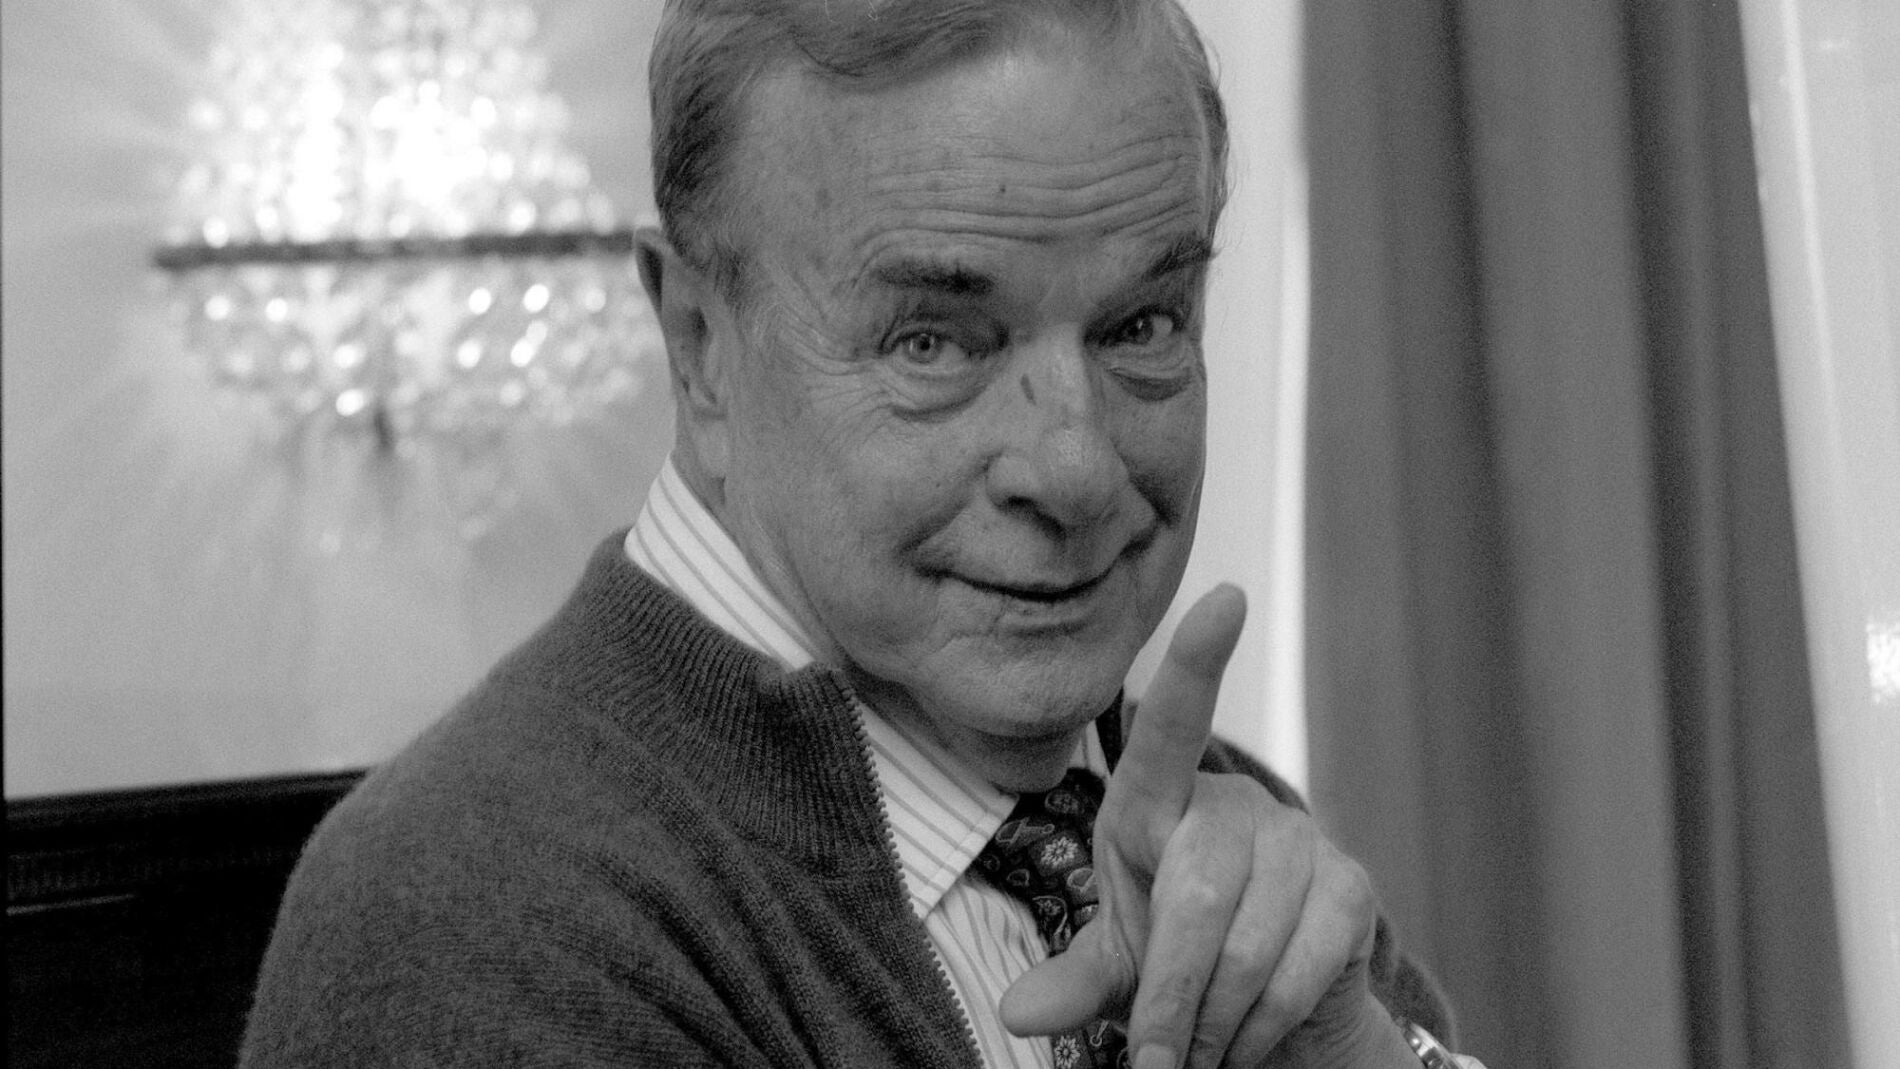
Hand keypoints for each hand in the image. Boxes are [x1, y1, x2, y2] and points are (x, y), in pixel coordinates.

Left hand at [998, 585, 1414, 1067]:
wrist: (1269, 1019)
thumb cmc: (1175, 967)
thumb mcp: (1115, 969)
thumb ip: (1073, 982)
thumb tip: (1018, 1010)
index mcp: (1155, 801)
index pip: (1169, 722)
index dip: (1197, 662)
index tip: (1227, 598)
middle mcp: (1231, 805)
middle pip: (1196, 896)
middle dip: (1170, 997)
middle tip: (1155, 1066)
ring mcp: (1300, 842)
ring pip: (1248, 946)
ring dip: (1215, 1024)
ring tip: (1196, 1057)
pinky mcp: (1350, 890)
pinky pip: (1302, 967)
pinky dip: (1266, 1024)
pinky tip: (1249, 1040)